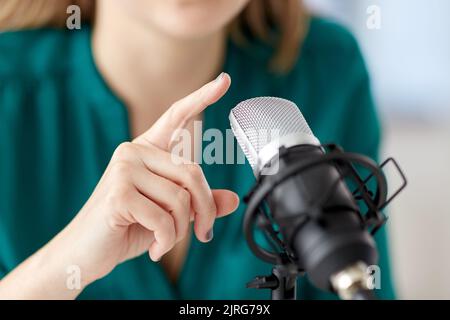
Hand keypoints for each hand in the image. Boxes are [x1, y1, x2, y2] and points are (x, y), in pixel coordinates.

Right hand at [58, 72, 238, 284]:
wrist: (84, 253)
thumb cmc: (126, 228)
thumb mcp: (170, 215)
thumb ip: (198, 204)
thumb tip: (233, 200)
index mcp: (146, 150)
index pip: (177, 116)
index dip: (202, 97)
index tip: (224, 80)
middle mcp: (133, 151)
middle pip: (193, 173)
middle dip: (204, 210)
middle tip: (202, 233)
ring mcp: (123, 169)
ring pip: (181, 199)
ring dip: (181, 230)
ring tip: (165, 241)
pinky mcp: (118, 192)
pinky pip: (164, 218)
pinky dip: (166, 241)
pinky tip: (153, 248)